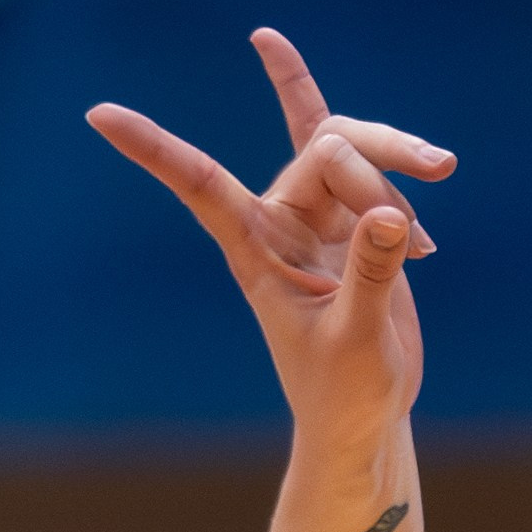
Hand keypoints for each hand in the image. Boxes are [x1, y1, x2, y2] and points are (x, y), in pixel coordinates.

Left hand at [86, 28, 455, 449]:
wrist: (363, 417)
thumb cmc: (344, 393)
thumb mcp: (358, 340)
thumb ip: (371, 277)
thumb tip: (391, 213)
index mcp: (255, 251)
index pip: (198, 185)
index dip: (153, 148)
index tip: (98, 114)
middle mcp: (279, 223)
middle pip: (324, 148)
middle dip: (377, 172)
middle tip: (424, 239)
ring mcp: (319, 217)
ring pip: (351, 146)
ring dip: (398, 168)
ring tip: (432, 241)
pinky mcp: (357, 221)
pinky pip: (364, 158)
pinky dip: (400, 164)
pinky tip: (433, 202)